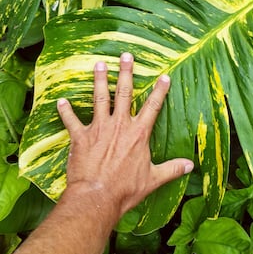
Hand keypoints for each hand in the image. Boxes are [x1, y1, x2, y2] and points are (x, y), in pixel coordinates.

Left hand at [56, 52, 193, 218]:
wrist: (97, 198)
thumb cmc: (125, 189)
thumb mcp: (153, 179)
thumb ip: (172, 169)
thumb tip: (191, 166)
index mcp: (138, 133)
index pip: (153, 107)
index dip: (160, 91)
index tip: (164, 76)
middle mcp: (119, 125)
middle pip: (124, 93)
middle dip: (126, 72)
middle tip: (126, 55)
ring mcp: (99, 129)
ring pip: (100, 98)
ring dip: (99, 80)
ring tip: (99, 64)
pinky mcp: (81, 137)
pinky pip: (71, 121)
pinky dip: (66, 111)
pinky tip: (61, 101)